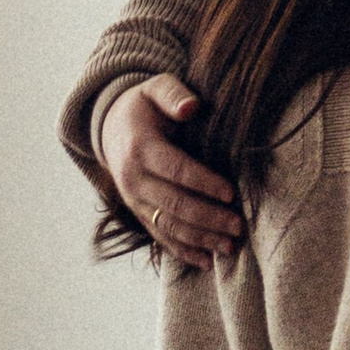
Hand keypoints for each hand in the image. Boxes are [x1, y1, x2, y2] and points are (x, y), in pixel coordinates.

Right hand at [100, 76, 239, 263]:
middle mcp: (133, 179)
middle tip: (239, 226)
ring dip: (199, 239)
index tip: (231, 193)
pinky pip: (160, 235)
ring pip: (168, 225)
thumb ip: (174, 94)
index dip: (203, 183)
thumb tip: (191, 107)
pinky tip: (206, 262)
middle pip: (174, 204)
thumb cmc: (145, 106)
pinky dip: (182, 251)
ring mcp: (134, 200)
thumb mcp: (156, 88)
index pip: (176, 170)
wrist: (111, 126)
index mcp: (140, 148)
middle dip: (208, 218)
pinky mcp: (138, 212)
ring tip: (229, 247)